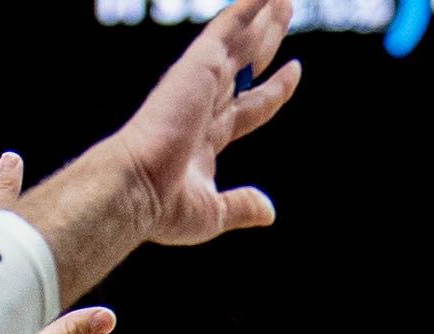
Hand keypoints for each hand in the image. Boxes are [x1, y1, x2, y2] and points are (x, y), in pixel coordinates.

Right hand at [111, 0, 300, 252]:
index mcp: (207, 138)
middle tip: (286, 11)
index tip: (294, 70)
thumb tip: (269, 213)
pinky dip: (248, 7)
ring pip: (241, 38)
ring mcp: (202, 81)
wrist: (138, 188)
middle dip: (267, 39)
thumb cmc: (165, 207)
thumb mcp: (214, 212)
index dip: (274, 88)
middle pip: (247, 63)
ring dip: (264, 15)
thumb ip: (242, 206)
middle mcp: (205, 104)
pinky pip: (230, 24)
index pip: (250, 105)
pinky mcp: (199, 64)